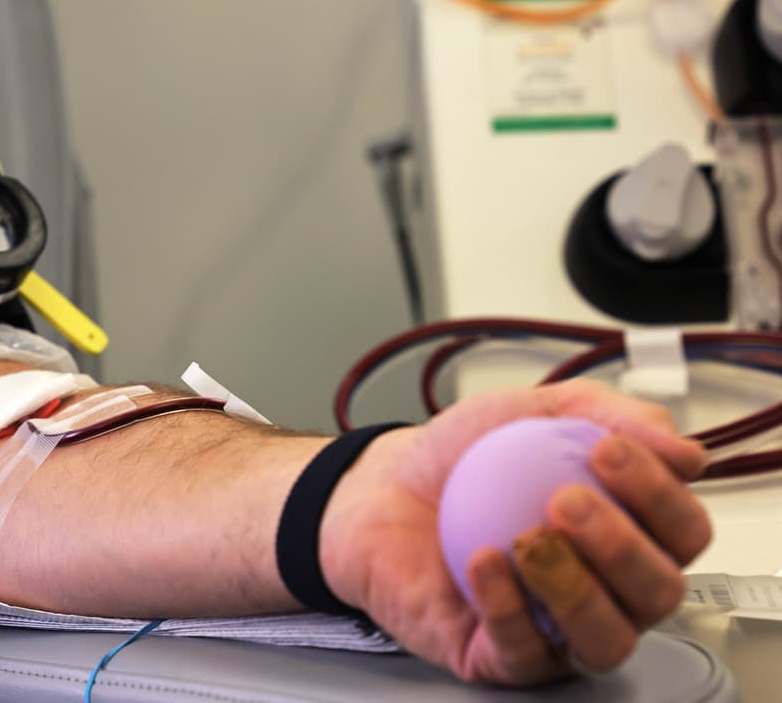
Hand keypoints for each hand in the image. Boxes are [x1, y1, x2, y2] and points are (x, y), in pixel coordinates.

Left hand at [318, 379, 710, 683]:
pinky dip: (507, 606)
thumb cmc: (465, 457)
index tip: (607, 450)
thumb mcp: (536, 411)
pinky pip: (524, 651)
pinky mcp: (503, 658)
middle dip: (621, 545)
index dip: (660, 495)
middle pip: (658, 592)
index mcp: (629, 533)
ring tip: (529, 539)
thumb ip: (609, 414)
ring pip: (605, 640)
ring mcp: (558, 630)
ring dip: (575, 589)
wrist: (383, 487)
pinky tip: (485, 563)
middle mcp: (607, 590)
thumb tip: (686, 452)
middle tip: (564, 498)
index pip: (683, 531)